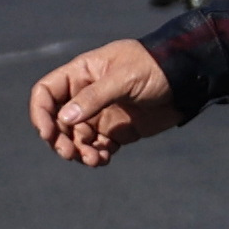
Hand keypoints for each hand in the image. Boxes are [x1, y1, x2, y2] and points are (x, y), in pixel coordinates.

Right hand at [30, 37, 185, 167]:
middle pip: (57, 121)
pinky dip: (95, 156)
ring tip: (94, 159)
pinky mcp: (116, 130)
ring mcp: (100, 113)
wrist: (188, 80)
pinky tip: (103, 160)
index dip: (40, 113)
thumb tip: (64, 119)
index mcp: (82, 74)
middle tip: (70, 153)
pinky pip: (96, 147)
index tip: (48, 133)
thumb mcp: (125, 77)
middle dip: (59, 140)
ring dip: (78, 152)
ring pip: (75, 138)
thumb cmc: (156, 68)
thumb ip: (95, 97)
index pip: (46, 92)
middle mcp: (86, 94)